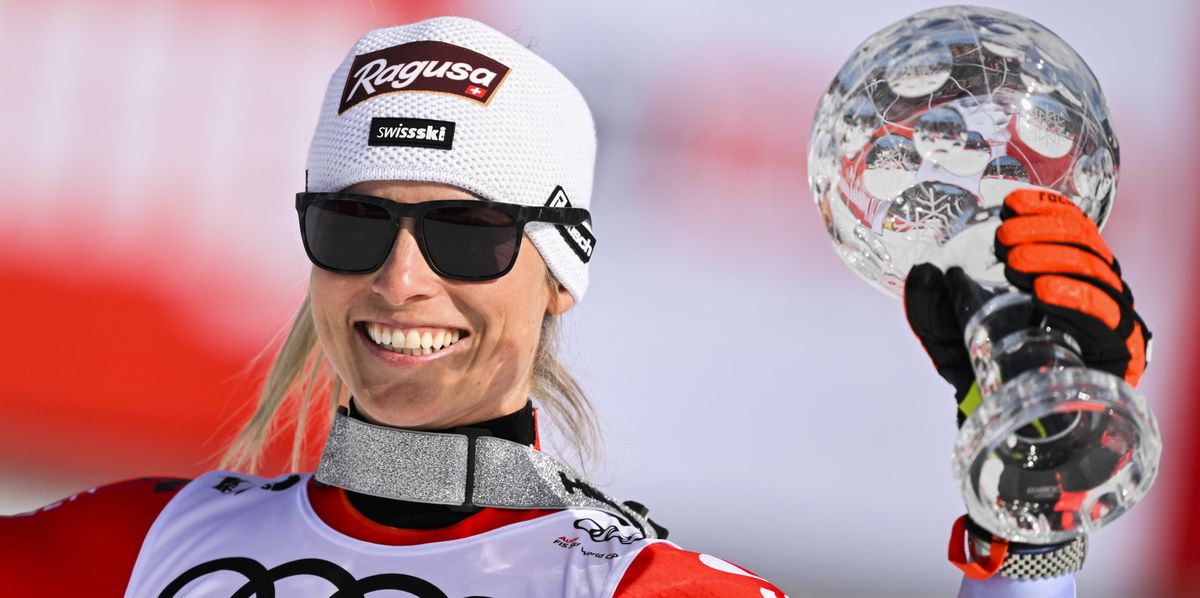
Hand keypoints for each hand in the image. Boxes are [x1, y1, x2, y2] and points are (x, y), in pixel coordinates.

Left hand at [904, 189, 1152, 425]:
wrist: (1005, 430)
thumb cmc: (985, 373)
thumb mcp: (947, 337)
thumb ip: (929, 308)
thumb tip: (922, 272)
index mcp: (1063, 277)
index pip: (1071, 228)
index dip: (1046, 210)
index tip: (1011, 206)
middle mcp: (1094, 294)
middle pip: (1086, 246)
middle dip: (1046, 233)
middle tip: (1006, 241)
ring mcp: (1111, 323)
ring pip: (1100, 275)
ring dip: (1058, 260)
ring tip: (1018, 264)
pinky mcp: (1121, 355)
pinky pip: (1110, 319)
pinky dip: (1079, 299)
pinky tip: (1046, 292)